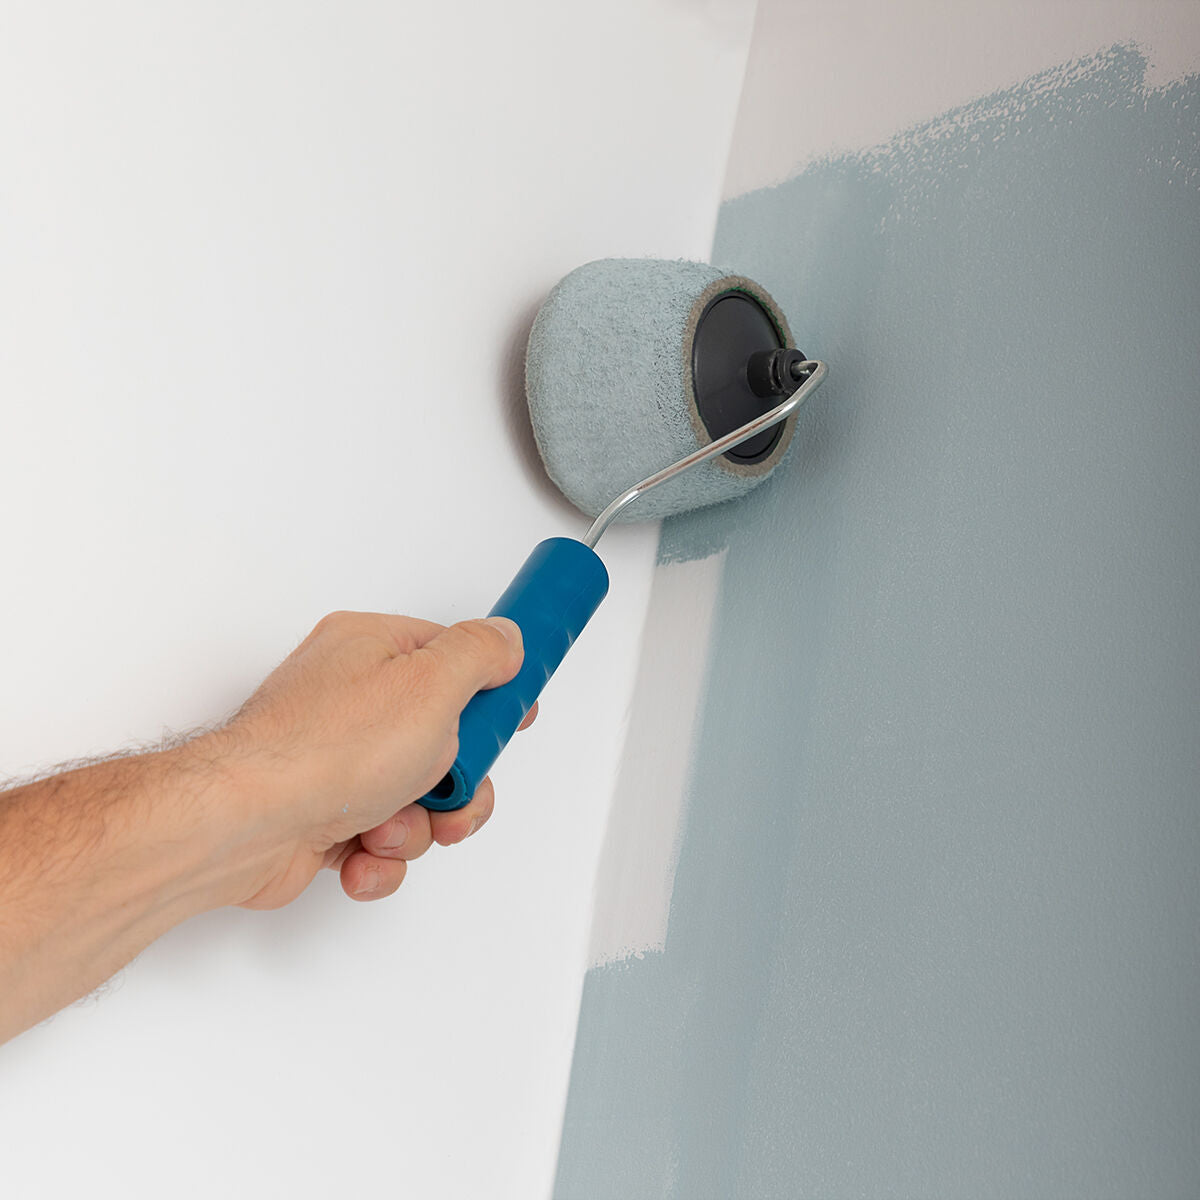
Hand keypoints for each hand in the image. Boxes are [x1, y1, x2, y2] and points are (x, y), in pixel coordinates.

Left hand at [198, 611, 532, 909]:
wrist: (245, 826)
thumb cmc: (323, 751)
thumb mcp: (431, 685)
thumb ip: (479, 654)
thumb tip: (504, 640)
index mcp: (372, 649)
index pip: (452, 657)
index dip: (488, 693)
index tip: (509, 721)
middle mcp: (351, 699)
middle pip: (443, 738)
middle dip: (455, 782)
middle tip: (450, 792)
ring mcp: (334, 758)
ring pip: (416, 797)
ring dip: (415, 826)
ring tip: (387, 827)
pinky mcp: (320, 814)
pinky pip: (378, 839)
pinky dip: (378, 857)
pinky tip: (360, 856)